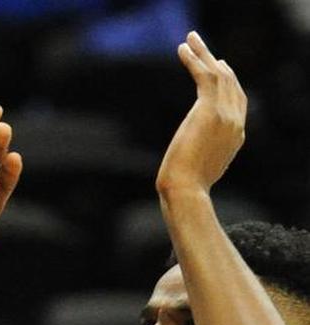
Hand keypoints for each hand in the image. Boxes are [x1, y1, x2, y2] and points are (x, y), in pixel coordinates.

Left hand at [155, 31, 246, 193]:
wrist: (186, 190)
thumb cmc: (186, 186)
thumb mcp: (201, 167)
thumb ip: (203, 154)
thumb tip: (190, 158)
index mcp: (236, 136)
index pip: (238, 100)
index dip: (229, 81)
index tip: (218, 65)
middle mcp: (235, 122)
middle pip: (230, 83)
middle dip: (216, 61)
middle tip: (201, 46)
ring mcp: (226, 115)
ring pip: (218, 74)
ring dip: (204, 53)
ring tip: (190, 38)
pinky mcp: (209, 110)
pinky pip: (204, 76)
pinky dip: (194, 60)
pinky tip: (182, 50)